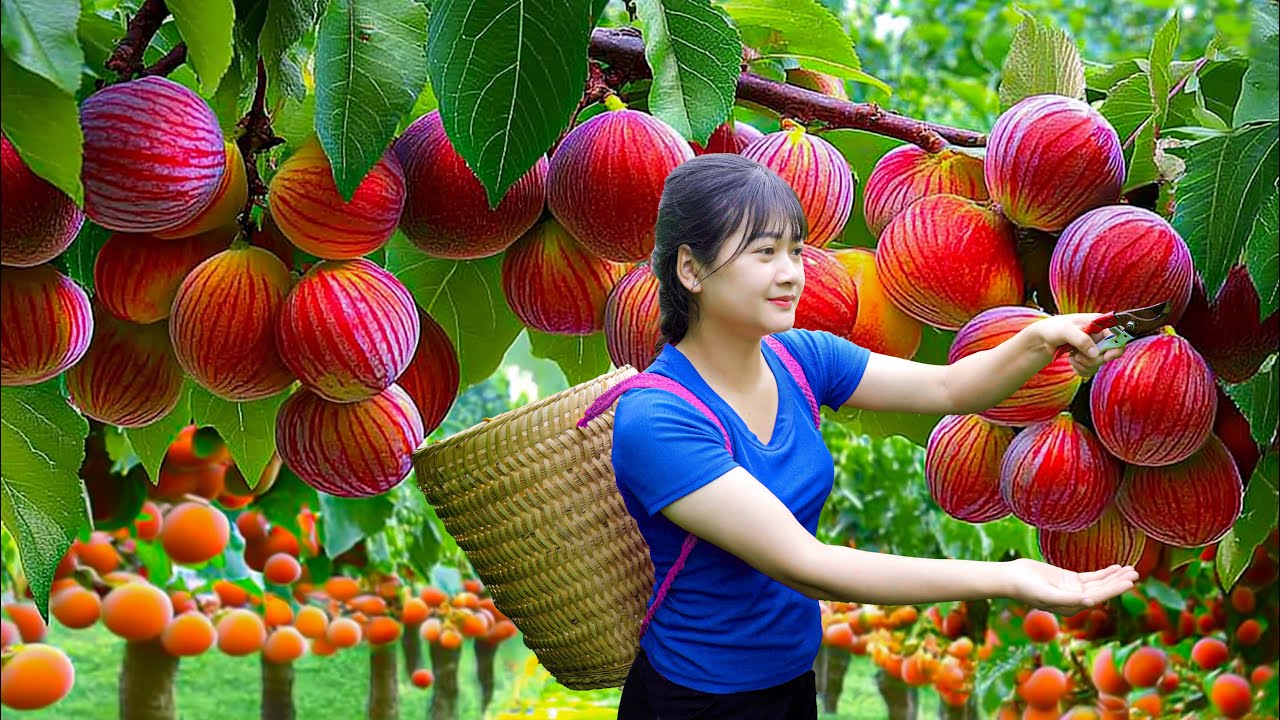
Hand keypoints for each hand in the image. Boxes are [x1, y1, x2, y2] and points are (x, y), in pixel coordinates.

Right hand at [1003, 558, 1137, 615]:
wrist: (1011, 578)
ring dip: (1115, 576)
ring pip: (1099, 582)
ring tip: (1131, 569)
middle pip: (1102, 590)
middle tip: (1136, 573)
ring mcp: (1074, 589)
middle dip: (1119, 582)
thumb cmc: (1026, 588)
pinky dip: (1104, 572)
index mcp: (1073, 607)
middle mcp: (1076, 600)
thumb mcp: (1047, 594)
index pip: (1098, 597)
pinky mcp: (1070, 579)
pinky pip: (1092, 576)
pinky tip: (1116, 567)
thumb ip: (1068, 599)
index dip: (1115, 589)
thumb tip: (1091, 602)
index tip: (1129, 582)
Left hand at [1030, 313, 1126, 378]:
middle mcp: (1101, 336)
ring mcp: (1095, 347)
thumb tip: (1095, 353)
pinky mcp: (1089, 357)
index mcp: (1100, 324)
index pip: (1119, 337)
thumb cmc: (1054, 328)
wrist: (1044, 338)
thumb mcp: (1066, 331)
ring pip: (1099, 364)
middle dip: (1092, 359)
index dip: (1115, 349)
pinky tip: (1072, 361)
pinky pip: (1091, 370)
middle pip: (1109, 355)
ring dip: (1084, 365)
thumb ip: (1081, 340)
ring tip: (1072, 356)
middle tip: (1077, 355)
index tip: (1105, 357)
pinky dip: (1081, 369)